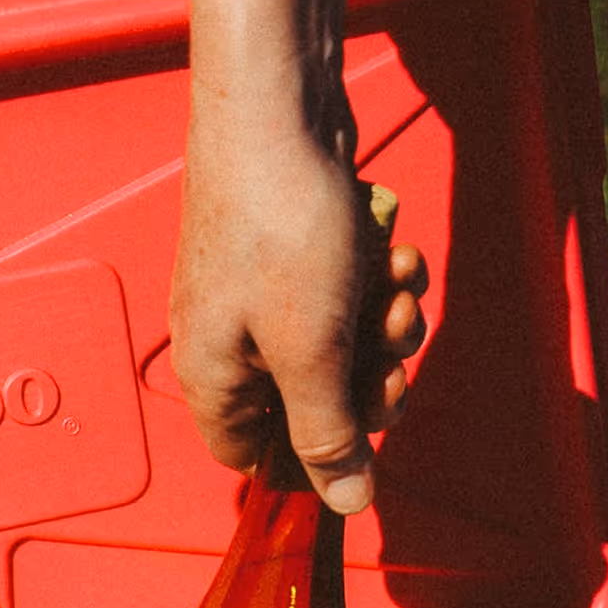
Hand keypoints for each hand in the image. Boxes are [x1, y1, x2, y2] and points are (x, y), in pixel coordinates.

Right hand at [171, 0, 428, 512]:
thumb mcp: (310, 351)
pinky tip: (385, 242)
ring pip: (340, 346)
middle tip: (391, 341)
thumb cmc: (278, 224)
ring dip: (382, 320)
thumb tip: (348, 506)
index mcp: (216, 381)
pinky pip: (344, 293)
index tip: (363, 432)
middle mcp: (229, 344)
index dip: (317, 458)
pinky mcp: (291, 253)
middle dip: (369, 376)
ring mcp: (259, 296)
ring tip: (389, 278)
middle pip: (314, 405)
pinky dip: (374, 275)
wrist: (277, 101)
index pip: (262, 461)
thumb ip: (329, 434)